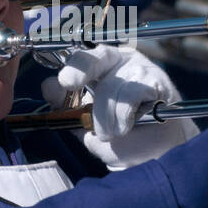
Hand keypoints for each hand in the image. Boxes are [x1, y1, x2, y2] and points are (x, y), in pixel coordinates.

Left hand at [42, 45, 196, 169]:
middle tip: (69, 84)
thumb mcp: (89, 123)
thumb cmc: (124, 133)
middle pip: (96, 58)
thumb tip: (48, 86)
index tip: (63, 82)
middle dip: (80, 71)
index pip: (82, 57)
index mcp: (100, 67)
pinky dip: (123, 116)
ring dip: (106, 117)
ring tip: (111, 133)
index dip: (71, 66)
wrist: (159, 149)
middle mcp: (120, 61)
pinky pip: (132, 94)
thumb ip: (68, 106)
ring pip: (112, 87)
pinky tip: (126, 127)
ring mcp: (140, 68)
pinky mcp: (157, 81)